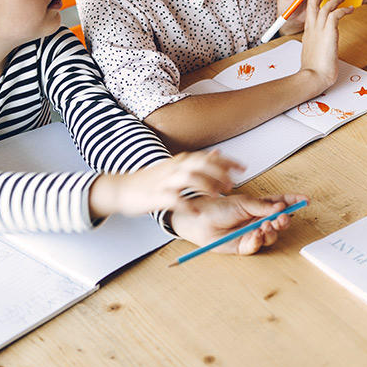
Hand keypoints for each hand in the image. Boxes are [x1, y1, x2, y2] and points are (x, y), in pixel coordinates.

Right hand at [89, 150, 241, 218]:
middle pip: (201, 164)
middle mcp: (175, 168)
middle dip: (219, 172)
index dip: (227, 162)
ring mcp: (165, 181)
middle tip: (232, 184)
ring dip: (205, 185)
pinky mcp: (155, 196)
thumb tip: (219, 154)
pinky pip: (172, 199)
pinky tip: (196, 211)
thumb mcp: (176, 167)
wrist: (122, 189)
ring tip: (218, 196)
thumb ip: (198, 162)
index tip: (244, 168)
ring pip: (188, 177)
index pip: (208, 157)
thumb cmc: (152, 181)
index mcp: (182, 161)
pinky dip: (185, 204)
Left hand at [170, 193, 308, 254]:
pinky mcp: (245, 245)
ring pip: (272, 236)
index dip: (294, 202)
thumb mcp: (243, 203)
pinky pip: (257, 245)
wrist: (200, 220)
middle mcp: (259, 220)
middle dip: (284, 220)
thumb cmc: (219, 208)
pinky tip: (255, 234)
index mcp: (260, 206)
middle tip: (281, 218)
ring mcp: (253, 233)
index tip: (305, 200)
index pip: (282, 203)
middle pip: (280, 222)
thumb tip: (281, 206)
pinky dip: (259, 240)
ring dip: (271, 230)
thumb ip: (263, 206)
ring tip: (264, 225)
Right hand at [299, 0, 353, 90]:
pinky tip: (350, 9)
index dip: (311, 2)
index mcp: (307, 34)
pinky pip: (336, 15)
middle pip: (312, 4)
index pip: (309, 13)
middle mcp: (312, 29)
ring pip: (326, 7)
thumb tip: (322, 50)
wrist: (313, 76)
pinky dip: (344, 10)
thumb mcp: (313, 56)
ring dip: (335, 0)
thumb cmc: (313, 71)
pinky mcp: (328, 32)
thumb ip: (317, 48)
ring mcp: (319, 30)